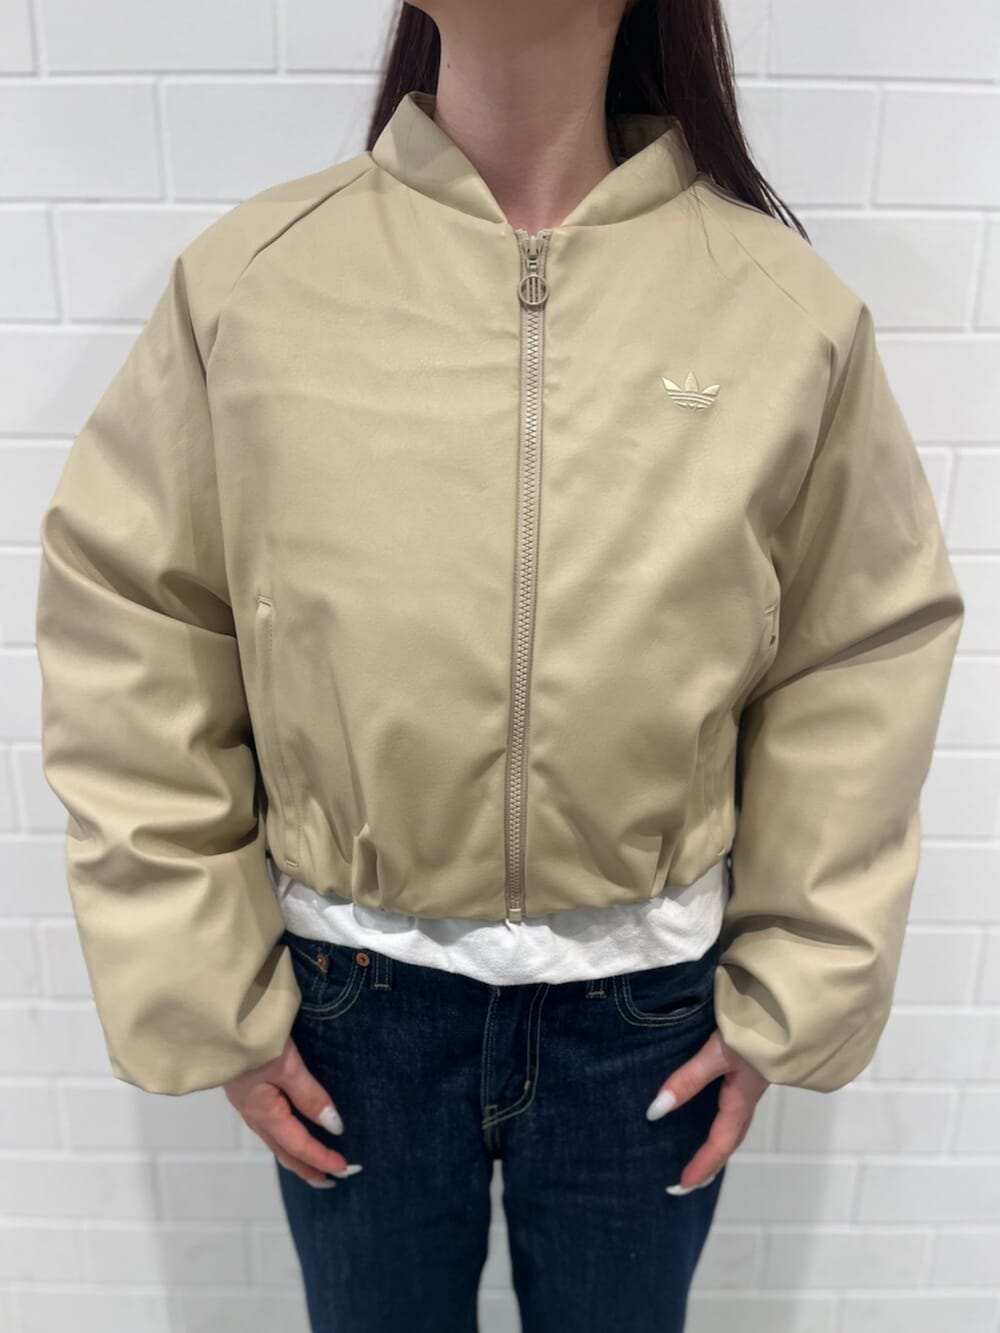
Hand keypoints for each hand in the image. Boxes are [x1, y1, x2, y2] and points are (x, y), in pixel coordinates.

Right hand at [224, 1035, 361, 1187]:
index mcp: (265, 1113)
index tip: (345, 1168)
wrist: (215, 1026)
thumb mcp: (286, 1066)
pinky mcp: (247, 1095)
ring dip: (297, 1157)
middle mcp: (255, 1117)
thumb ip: (310, 1095)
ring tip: (315, 1165)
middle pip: (286, 1152)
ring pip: (276, 1142)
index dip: (322, 1158)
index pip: (300, 1146)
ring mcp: (249, 1107)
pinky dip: (286, 1141)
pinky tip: (291, 1135)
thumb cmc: (254, 1043)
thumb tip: (335, 1126)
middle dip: (309, 1168)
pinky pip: (270, 1129)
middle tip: (332, 1180)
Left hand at [645, 1028, 768, 1193]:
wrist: (790, 1010)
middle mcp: (748, 1098)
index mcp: (742, 1100)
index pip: (720, 1143)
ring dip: (718, 1144)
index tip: (681, 1184)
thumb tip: (655, 1112)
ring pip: (734, 1125)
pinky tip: (712, 1112)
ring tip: (700, 1156)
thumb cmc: (755, 1032)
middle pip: (730, 1140)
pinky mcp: (751, 1070)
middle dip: (711, 1163)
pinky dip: (722, 1122)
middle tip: (690, 1181)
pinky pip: (735, 1108)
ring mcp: (751, 1085)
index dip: (702, 1165)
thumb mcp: (718, 1054)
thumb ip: (688, 1079)